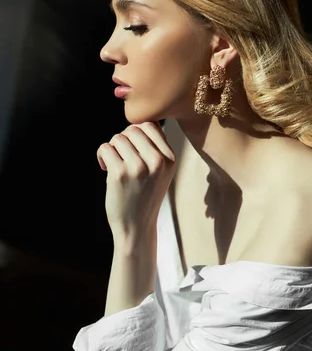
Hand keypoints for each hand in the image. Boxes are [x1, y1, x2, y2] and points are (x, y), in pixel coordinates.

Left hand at [96, 121, 175, 239]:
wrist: (137, 226)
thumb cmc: (146, 195)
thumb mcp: (161, 171)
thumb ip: (155, 148)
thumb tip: (138, 123)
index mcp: (170, 158)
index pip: (150, 125)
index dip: (137, 132)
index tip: (132, 147)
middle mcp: (157, 161)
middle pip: (132, 129)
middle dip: (123, 139)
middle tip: (121, 156)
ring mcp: (138, 167)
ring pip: (118, 138)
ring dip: (112, 148)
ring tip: (115, 163)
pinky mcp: (120, 174)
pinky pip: (105, 148)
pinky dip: (102, 156)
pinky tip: (106, 168)